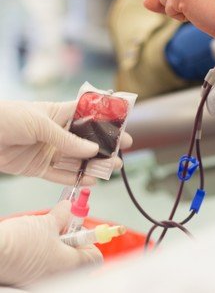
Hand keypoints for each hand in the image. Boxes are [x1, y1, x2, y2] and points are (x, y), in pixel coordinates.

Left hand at [0, 101, 132, 184]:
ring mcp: (49, 150)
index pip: (89, 116)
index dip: (107, 122)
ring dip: (94, 165)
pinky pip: (61, 174)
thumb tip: (92, 151)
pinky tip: (91, 180)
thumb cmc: (8, 117)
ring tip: (111, 169)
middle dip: (104, 147)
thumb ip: (67, 140)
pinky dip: (75, 178)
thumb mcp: (41, 124)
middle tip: (121, 154)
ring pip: (76, 160)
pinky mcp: (38, 167)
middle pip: (86, 141)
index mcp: (60, 113)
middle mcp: (57, 132)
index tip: (122, 130)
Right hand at [0, 201, 101, 286]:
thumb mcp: (47, 222)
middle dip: (69, 239)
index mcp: (70, 265)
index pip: (95, 257)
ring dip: (54, 245)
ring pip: (58, 261)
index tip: (80, 226)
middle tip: (60, 226)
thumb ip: (63, 215)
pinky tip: (30, 242)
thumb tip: (69, 207)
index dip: (90, 240)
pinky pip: (41, 266)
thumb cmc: (19, 243)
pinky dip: (40, 253)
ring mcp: (41, 280)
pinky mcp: (26, 279)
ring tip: (42, 233)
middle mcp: (58, 277)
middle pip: (76, 258)